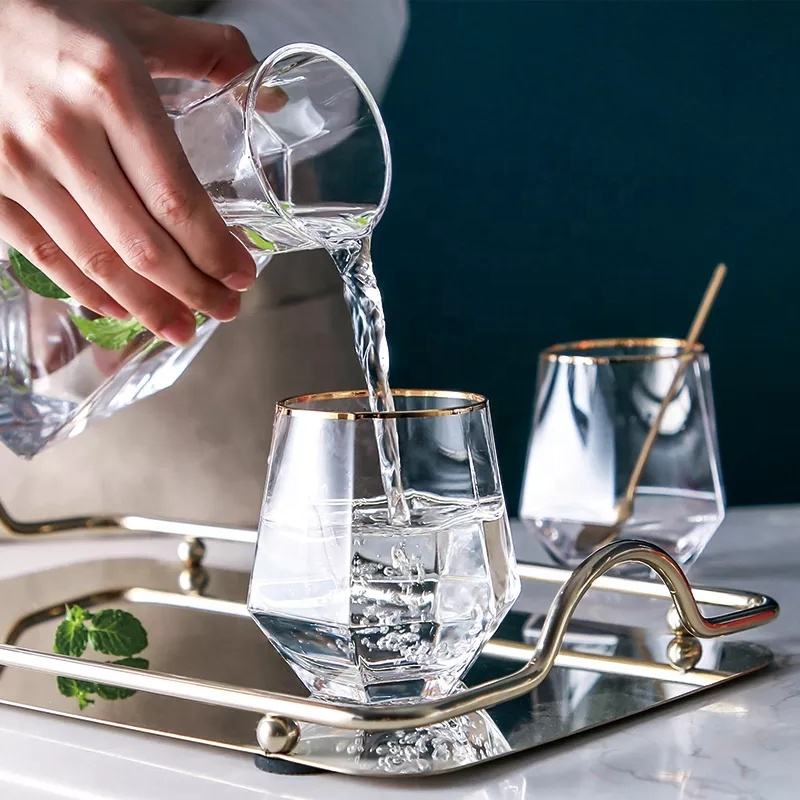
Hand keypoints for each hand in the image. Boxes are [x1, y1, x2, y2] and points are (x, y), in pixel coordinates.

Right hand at [0, 0, 257, 344]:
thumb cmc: (49, 15)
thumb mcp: (130, 22)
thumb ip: (203, 53)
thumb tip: (268, 90)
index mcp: (110, 88)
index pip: (177, 198)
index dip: (214, 249)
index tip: (242, 276)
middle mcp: (63, 132)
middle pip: (143, 243)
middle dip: (193, 289)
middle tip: (225, 310)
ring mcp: (18, 165)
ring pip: (97, 261)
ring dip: (148, 305)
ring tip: (183, 327)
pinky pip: (45, 256)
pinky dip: (88, 291)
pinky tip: (121, 309)